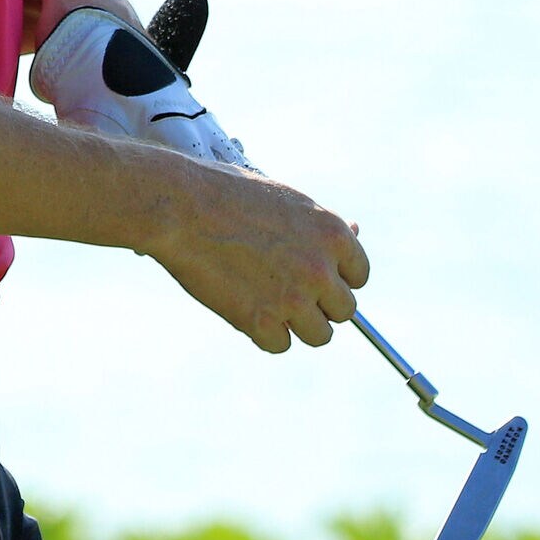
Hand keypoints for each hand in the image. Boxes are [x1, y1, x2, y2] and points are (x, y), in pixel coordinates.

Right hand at [143, 157, 369, 353]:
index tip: (313, 277)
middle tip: (284, 290)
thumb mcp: (285, 200)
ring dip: (296, 324)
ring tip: (266, 301)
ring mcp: (293, 299)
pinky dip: (263, 333)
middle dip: (318, 305)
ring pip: (320, 335)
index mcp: (333, 233)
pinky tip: (243, 306)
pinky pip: (280, 345)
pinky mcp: (262, 322)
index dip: (335, 278)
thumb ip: (319, 226)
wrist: (181, 206)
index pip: (358, 275)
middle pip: (344, 310)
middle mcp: (321, 269)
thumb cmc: (227, 194)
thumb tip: (357, 230)